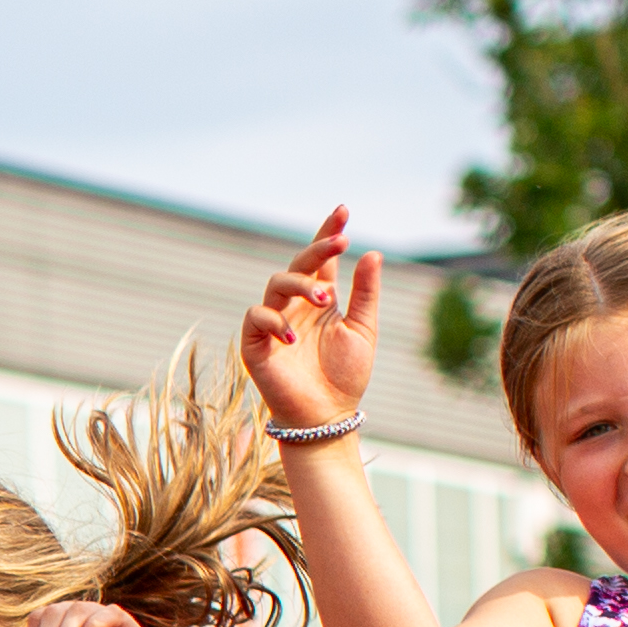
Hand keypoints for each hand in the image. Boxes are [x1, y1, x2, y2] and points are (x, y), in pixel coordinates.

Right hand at [238, 207, 375, 437]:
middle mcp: (295, 305)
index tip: (343, 210)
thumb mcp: (363, 329)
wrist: (327, 416)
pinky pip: (256, 317)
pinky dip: (273, 321)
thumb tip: (372, 253)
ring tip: (326, 299)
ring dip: (301, 285)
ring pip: (277, 284)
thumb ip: (365, 293)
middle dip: (318, 249)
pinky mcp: (255, 344)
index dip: (328, 233)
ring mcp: (273, 322)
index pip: (321, 259)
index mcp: (320, 300)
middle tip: (341, 242)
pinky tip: (293, 337)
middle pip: (298, 264)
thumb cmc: (346, 376)